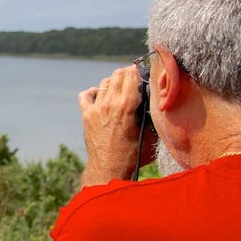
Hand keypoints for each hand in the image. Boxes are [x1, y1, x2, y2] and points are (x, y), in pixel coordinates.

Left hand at [78, 65, 156, 185]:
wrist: (108, 169)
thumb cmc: (133, 155)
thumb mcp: (149, 134)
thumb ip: (150, 115)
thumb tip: (154, 102)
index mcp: (127, 106)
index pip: (131, 75)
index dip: (138, 70)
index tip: (143, 71)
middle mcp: (109, 103)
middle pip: (117, 75)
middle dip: (127, 73)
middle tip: (134, 76)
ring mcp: (95, 108)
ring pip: (104, 83)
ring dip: (114, 81)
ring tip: (121, 87)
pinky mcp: (86, 115)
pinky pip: (86, 95)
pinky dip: (94, 92)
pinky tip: (101, 96)